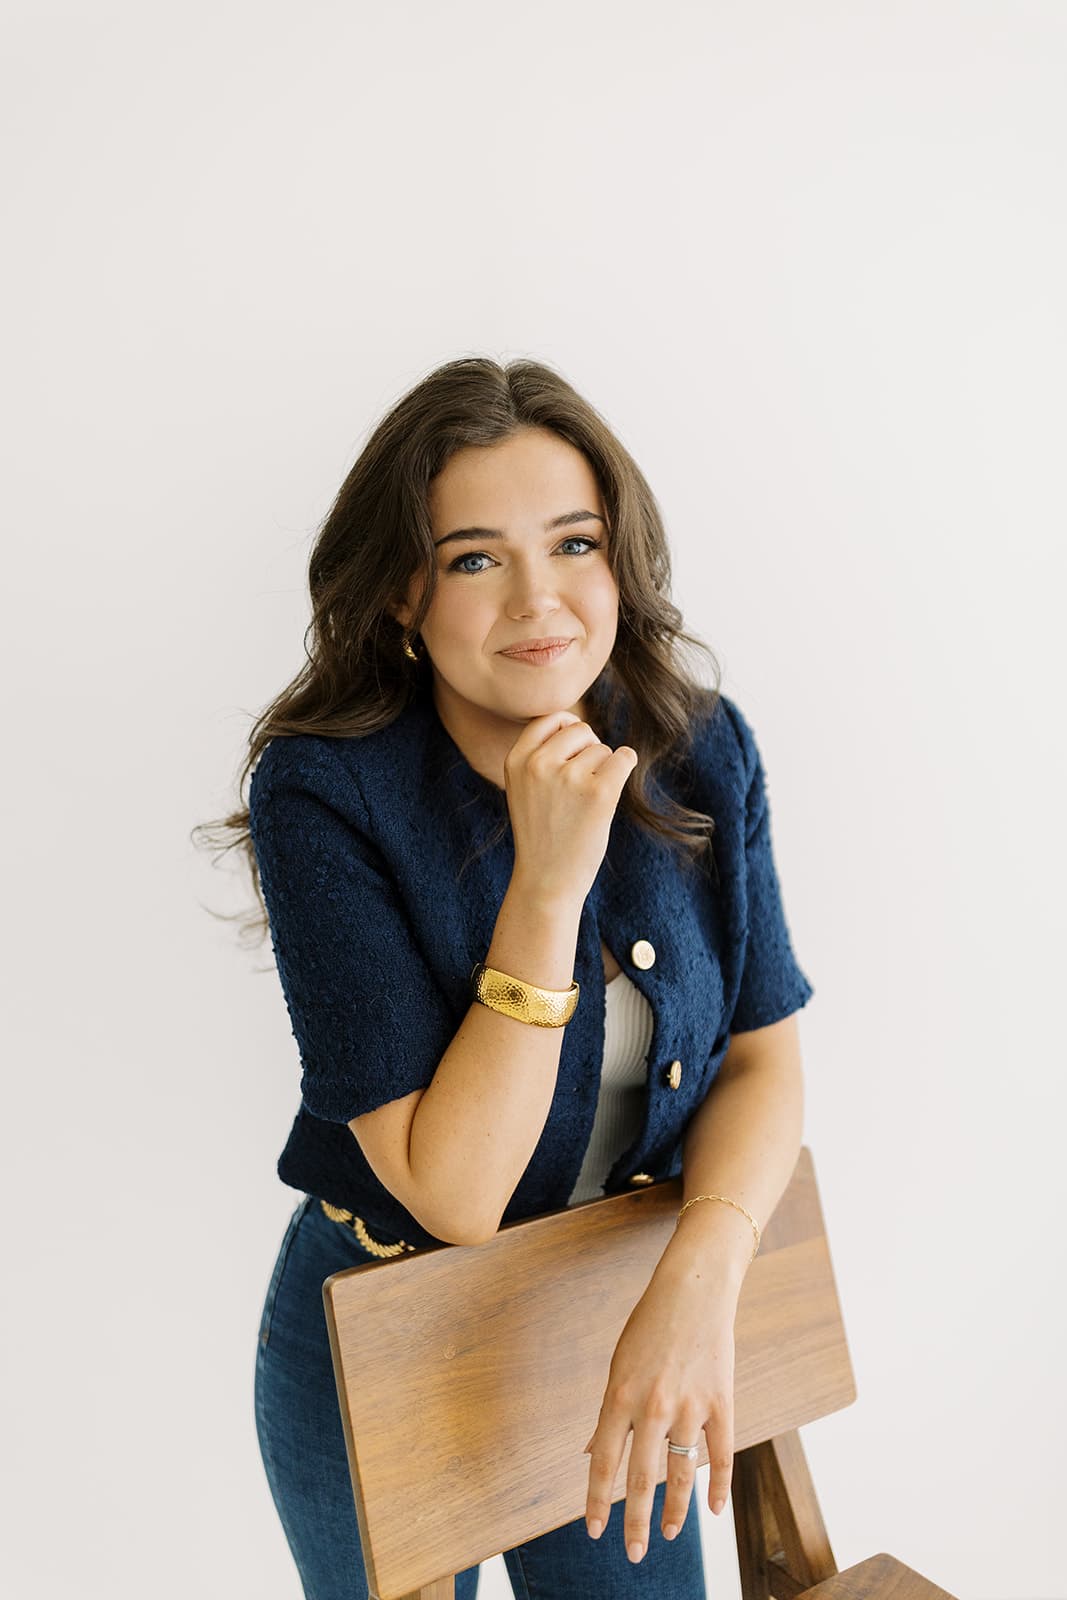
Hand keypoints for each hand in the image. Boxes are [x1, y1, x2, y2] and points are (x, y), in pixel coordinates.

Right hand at [503, 710, 637, 907]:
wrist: (546, 882)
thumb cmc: (541, 834)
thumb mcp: (525, 788)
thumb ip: (541, 755)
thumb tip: (579, 723)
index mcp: (516, 760)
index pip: (550, 718)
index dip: (568, 729)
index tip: (574, 750)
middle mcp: (539, 764)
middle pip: (580, 730)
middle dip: (589, 751)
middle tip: (582, 785)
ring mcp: (569, 777)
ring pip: (602, 750)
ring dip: (603, 771)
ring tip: (585, 804)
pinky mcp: (599, 793)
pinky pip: (624, 758)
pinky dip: (625, 768)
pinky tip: (611, 793)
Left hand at [581, 1260, 737, 1562]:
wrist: (693, 1290)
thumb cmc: (649, 1327)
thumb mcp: (618, 1366)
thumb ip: (609, 1414)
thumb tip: (589, 1454)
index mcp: (619, 1395)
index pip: (602, 1461)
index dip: (597, 1500)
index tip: (593, 1531)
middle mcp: (653, 1405)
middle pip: (641, 1478)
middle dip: (635, 1521)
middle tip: (633, 1554)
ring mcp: (690, 1406)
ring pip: (682, 1474)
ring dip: (674, 1510)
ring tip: (668, 1535)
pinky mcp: (721, 1401)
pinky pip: (721, 1454)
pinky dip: (719, 1485)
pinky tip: (715, 1510)